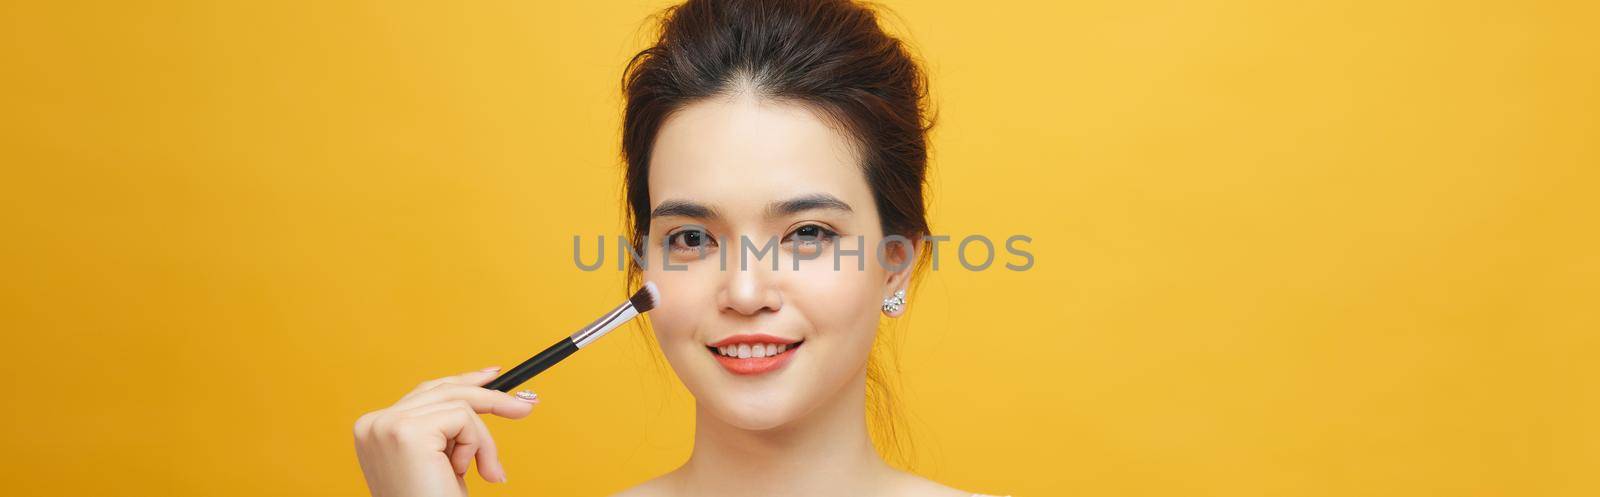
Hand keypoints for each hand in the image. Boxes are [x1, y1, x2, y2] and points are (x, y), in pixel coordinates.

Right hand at [353, 367, 539, 496]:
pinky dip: (476, 445)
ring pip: (459, 404)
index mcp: (375, 430)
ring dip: (482, 442)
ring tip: (483, 472)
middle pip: (443, 390)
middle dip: (491, 397)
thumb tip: (491, 391)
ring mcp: (387, 425)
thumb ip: (450, 428)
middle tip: (528, 407)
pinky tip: (462, 472)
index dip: (464, 381)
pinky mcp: (408, 432)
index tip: (496, 375)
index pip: (425, 391)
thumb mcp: (442, 459)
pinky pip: (463, 417)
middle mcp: (373, 424)